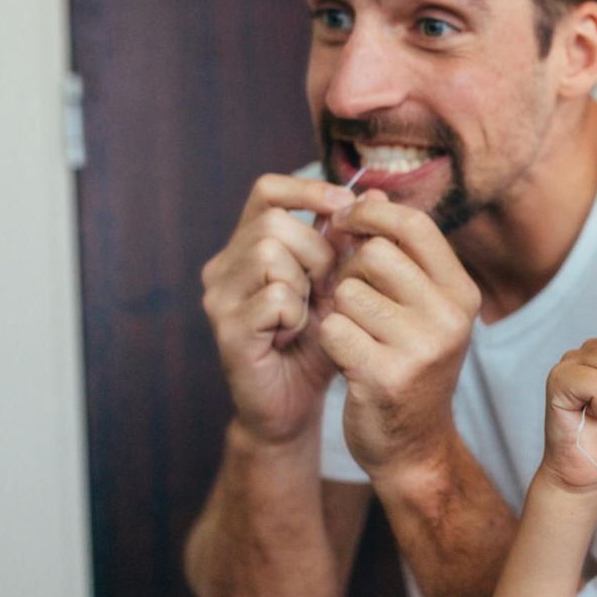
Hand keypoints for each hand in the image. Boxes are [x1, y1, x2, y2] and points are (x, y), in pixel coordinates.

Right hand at [201, 174, 354, 443]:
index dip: (307, 190)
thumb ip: (350, 244)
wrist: (294, 405)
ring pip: (270, 253)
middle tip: (327, 287)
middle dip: (316, 251)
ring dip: (306, 282)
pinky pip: (274, 297)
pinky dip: (295, 314)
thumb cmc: (317, 343)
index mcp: (248, 247)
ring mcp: (220, 297)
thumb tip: (376, 194)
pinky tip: (294, 334)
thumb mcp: (339, 287)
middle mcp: (225, 266)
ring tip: (309, 312)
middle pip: (274, 222)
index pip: (267, 191)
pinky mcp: (226, 329)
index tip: (345, 206)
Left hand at [317, 192, 481, 483]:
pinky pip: (333, 329)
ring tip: (354, 334)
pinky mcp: (385, 376)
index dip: (372, 214)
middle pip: (375, 254)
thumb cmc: (409, 365)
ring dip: (338, 309)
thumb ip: (399, 254)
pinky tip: (346, 358)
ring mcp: (421, 349)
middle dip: (350, 271)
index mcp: (462, 293)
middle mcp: (450, 317)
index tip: (347, 221)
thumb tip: (367, 191)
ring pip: (348, 292)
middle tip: (352, 298)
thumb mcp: (421, 308)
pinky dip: (329, 340)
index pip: (414, 225)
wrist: (413, 446)